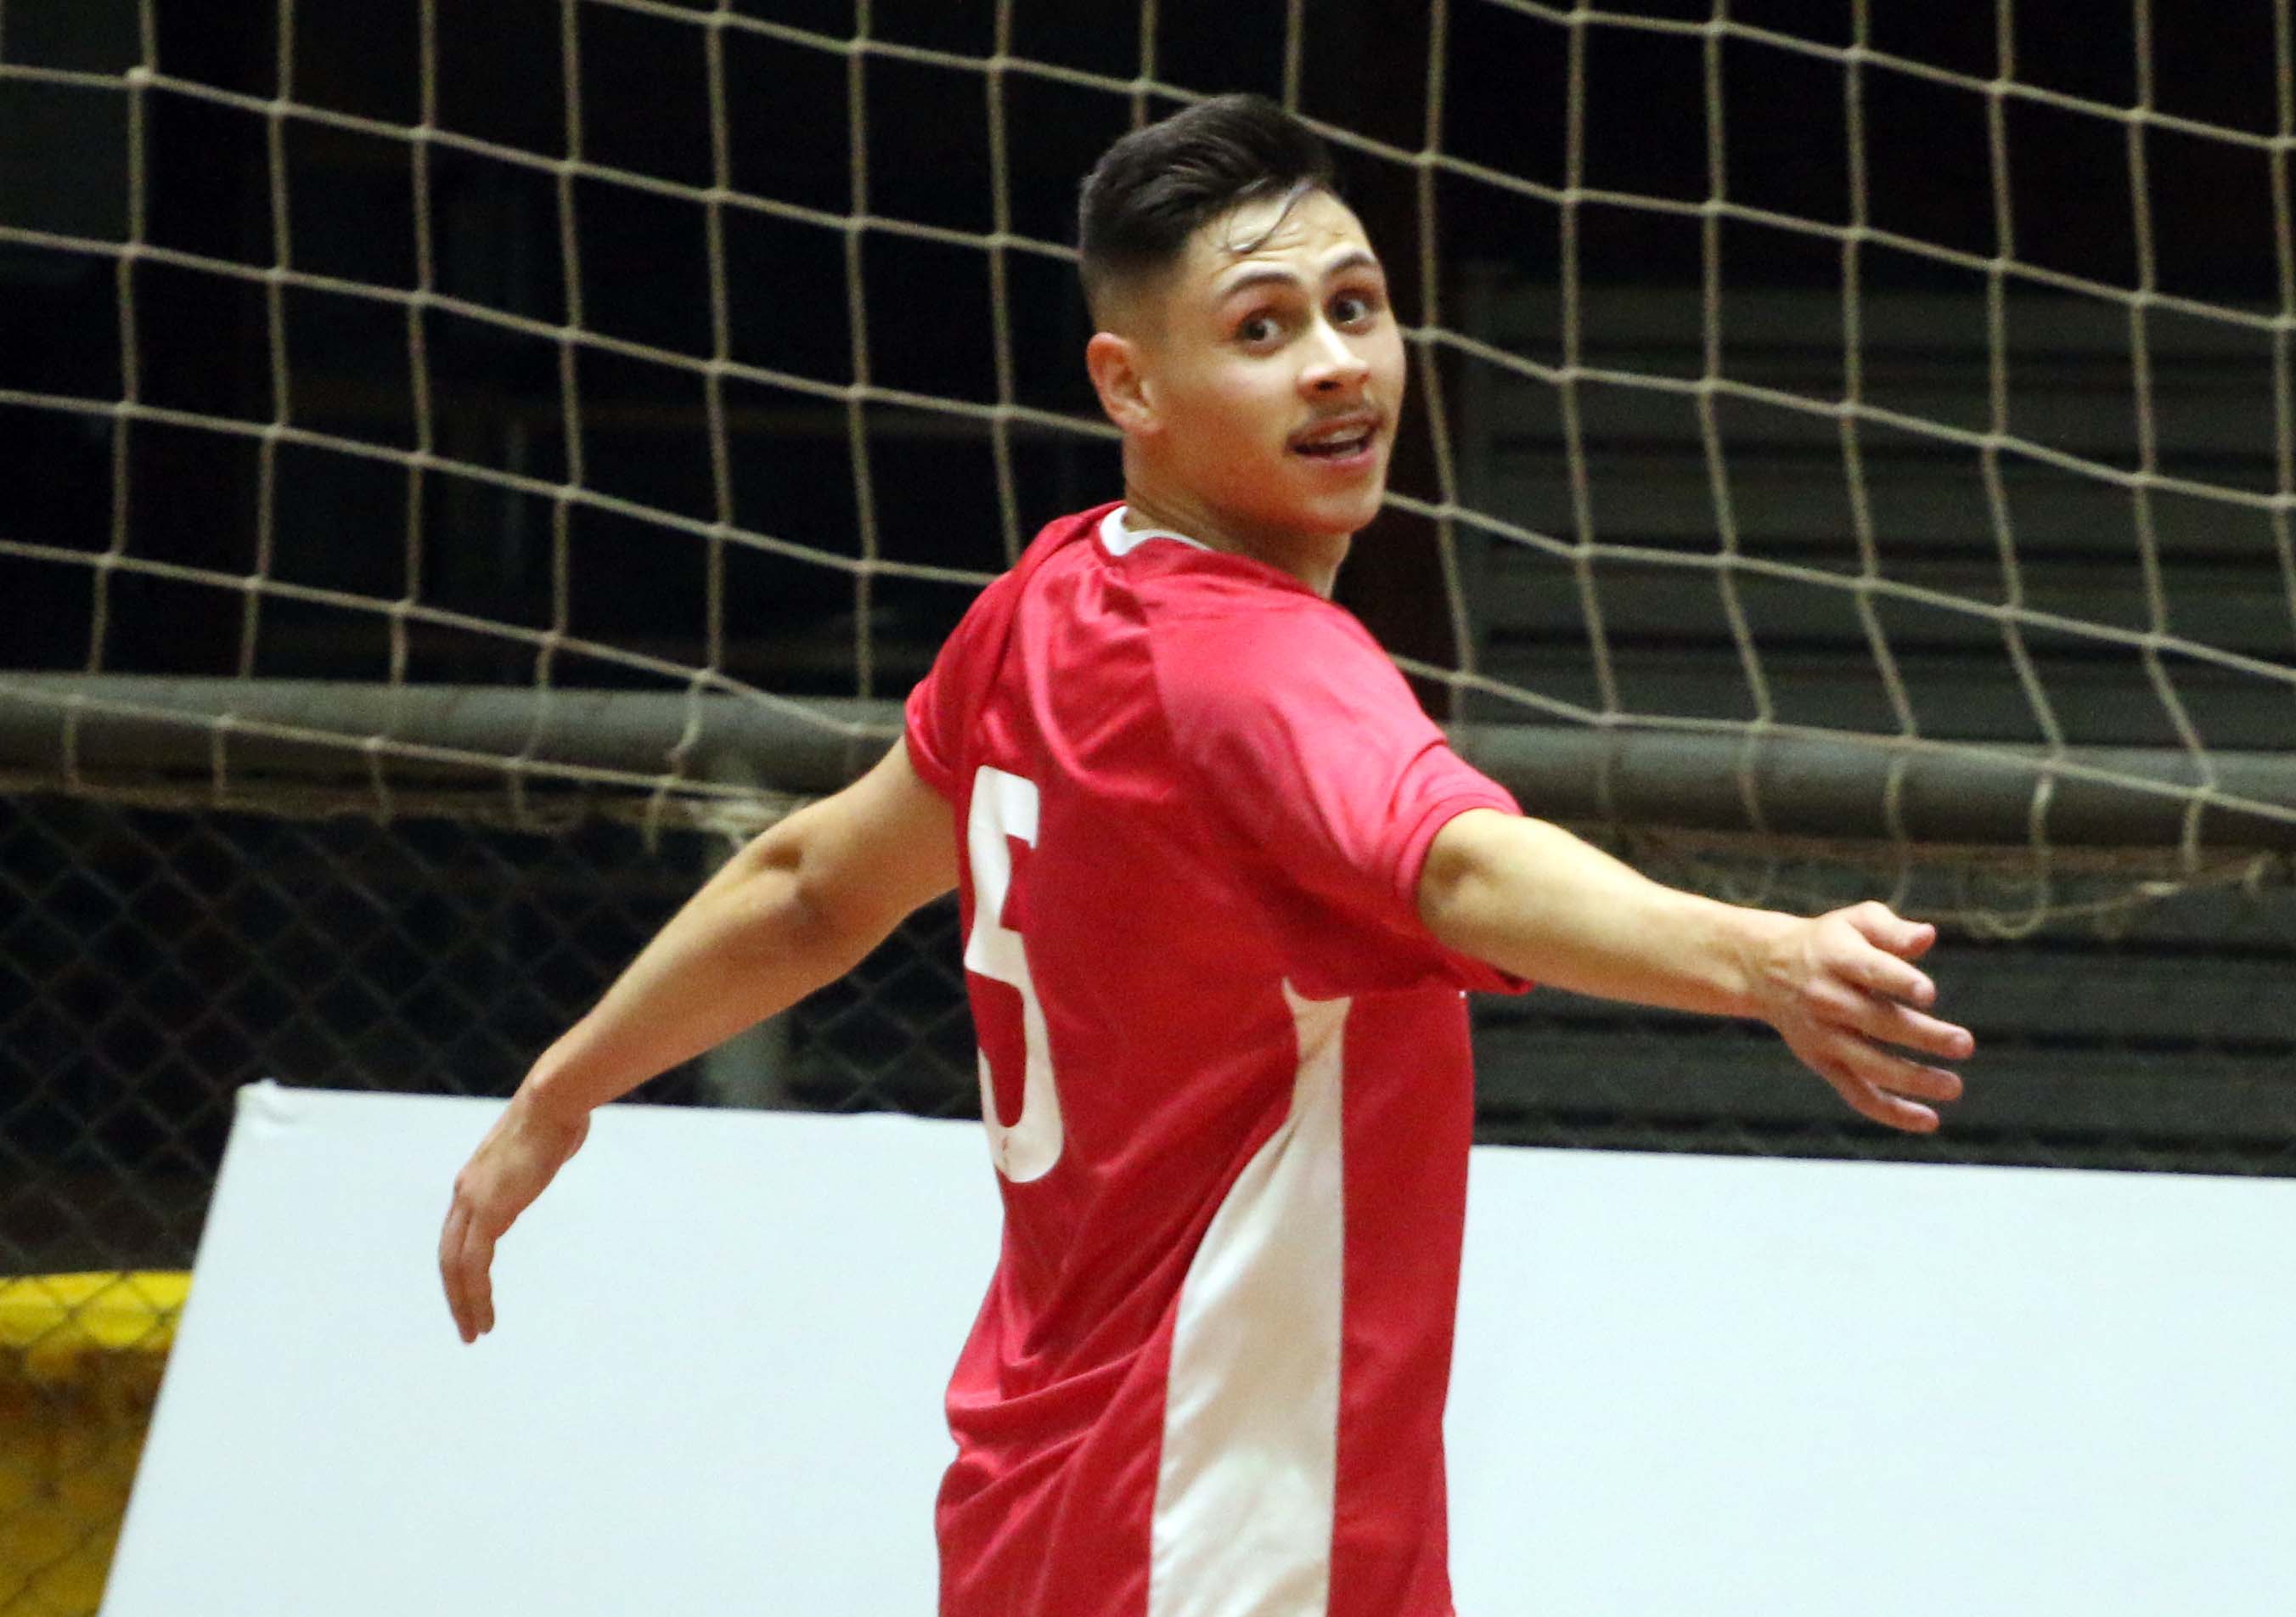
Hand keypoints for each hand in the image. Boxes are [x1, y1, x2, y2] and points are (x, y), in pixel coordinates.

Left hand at [438, 1091, 589, 1342]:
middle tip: (467, 1328)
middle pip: (449, 1257)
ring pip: (456, 1267)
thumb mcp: (541, 1146)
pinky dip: (475, 1294)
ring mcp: (473, 1202)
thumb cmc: (557, 1115)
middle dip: (456, 1296)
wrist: (553, 1101)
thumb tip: (554, 1146)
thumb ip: (537, 1158)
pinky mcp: (489, 1211)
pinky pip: (474, 1264)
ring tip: (475, 1332)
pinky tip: (485, 1315)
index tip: (473, 1294)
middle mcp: (465, 1194)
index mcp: (475, 1181)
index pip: (458, 1235)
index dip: (462, 1268)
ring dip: (464, 1303)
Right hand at [1750, 901, 1973, 1132]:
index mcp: (1835, 958)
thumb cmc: (1828, 942)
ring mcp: (1822, 1036)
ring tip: (1954, 1086)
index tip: (1928, 993)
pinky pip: (1856, 1094)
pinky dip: (1890, 1111)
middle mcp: (1825, 998)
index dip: (1898, 981)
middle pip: (1876, 1021)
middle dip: (1922, 1035)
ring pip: (1868, 1064)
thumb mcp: (1854, 921)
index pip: (1869, 970)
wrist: (1764, 968)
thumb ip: (1892, 929)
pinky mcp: (1822, 1062)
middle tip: (1964, 1044)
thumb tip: (1928, 937)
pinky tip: (1929, 1120)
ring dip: (1912, 1078)